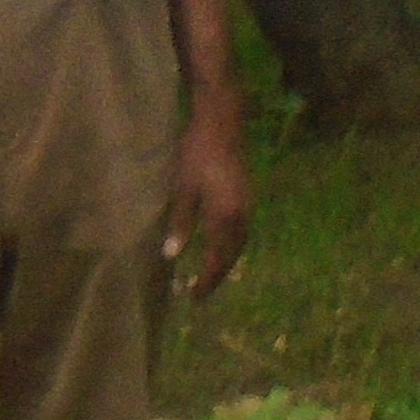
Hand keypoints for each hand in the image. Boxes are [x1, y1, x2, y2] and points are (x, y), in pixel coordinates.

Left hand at [162, 110, 254, 298]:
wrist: (221, 122)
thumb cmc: (196, 154)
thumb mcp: (182, 189)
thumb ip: (180, 224)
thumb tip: (172, 256)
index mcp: (225, 217)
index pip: (218, 260)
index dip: (206, 281)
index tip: (193, 296)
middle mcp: (242, 216)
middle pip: (232, 255)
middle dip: (218, 275)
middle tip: (201, 291)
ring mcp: (247, 205)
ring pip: (240, 243)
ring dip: (227, 261)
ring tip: (211, 272)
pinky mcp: (247, 195)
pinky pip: (242, 230)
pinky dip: (232, 245)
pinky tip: (221, 243)